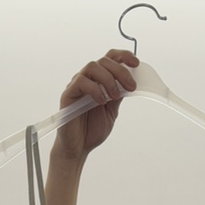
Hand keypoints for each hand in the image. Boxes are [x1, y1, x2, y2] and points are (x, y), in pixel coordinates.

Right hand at [52, 49, 138, 163]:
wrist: (78, 148)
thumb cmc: (92, 130)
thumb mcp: (112, 111)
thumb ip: (119, 95)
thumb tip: (130, 81)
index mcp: (99, 81)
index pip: (111, 59)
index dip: (124, 56)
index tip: (136, 64)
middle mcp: (88, 79)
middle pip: (104, 61)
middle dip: (120, 71)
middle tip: (130, 87)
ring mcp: (77, 85)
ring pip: (93, 67)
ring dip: (108, 79)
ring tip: (114, 97)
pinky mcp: (69, 94)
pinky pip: (81, 82)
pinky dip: (94, 89)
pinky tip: (101, 101)